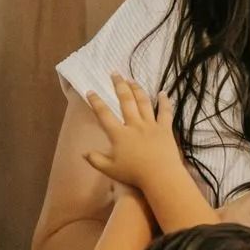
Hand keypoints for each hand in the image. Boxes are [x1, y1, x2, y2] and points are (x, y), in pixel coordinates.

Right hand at [83, 76, 183, 195]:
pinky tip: (163, 92)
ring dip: (137, 89)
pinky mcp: (165, 128)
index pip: (104, 114)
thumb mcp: (109, 169)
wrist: (160, 176)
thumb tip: (83, 152)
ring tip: (132, 80)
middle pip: (126, 101)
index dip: (96, 102)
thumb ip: (95, 160)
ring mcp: (151, 125)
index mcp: (119, 134)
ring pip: (143, 102)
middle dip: (119, 86)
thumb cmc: (134, 174)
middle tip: (115, 73)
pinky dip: (164, 101)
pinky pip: (165, 112)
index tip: (90, 91)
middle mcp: (134, 125)